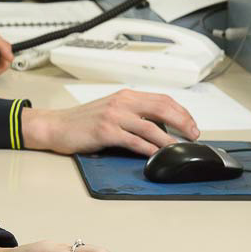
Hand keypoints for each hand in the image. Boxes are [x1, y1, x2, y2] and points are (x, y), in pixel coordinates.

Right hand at [20, 89, 199, 156]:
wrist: (57, 126)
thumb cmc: (83, 121)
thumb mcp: (111, 110)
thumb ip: (134, 114)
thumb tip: (160, 126)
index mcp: (126, 96)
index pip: (162, 99)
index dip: (181, 112)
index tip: (192, 125)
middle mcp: (122, 103)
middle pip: (161, 108)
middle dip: (182, 122)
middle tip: (193, 135)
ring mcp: (114, 117)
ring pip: (150, 127)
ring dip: (168, 140)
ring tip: (178, 149)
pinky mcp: (106, 132)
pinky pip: (134, 141)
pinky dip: (148, 149)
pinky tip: (156, 155)